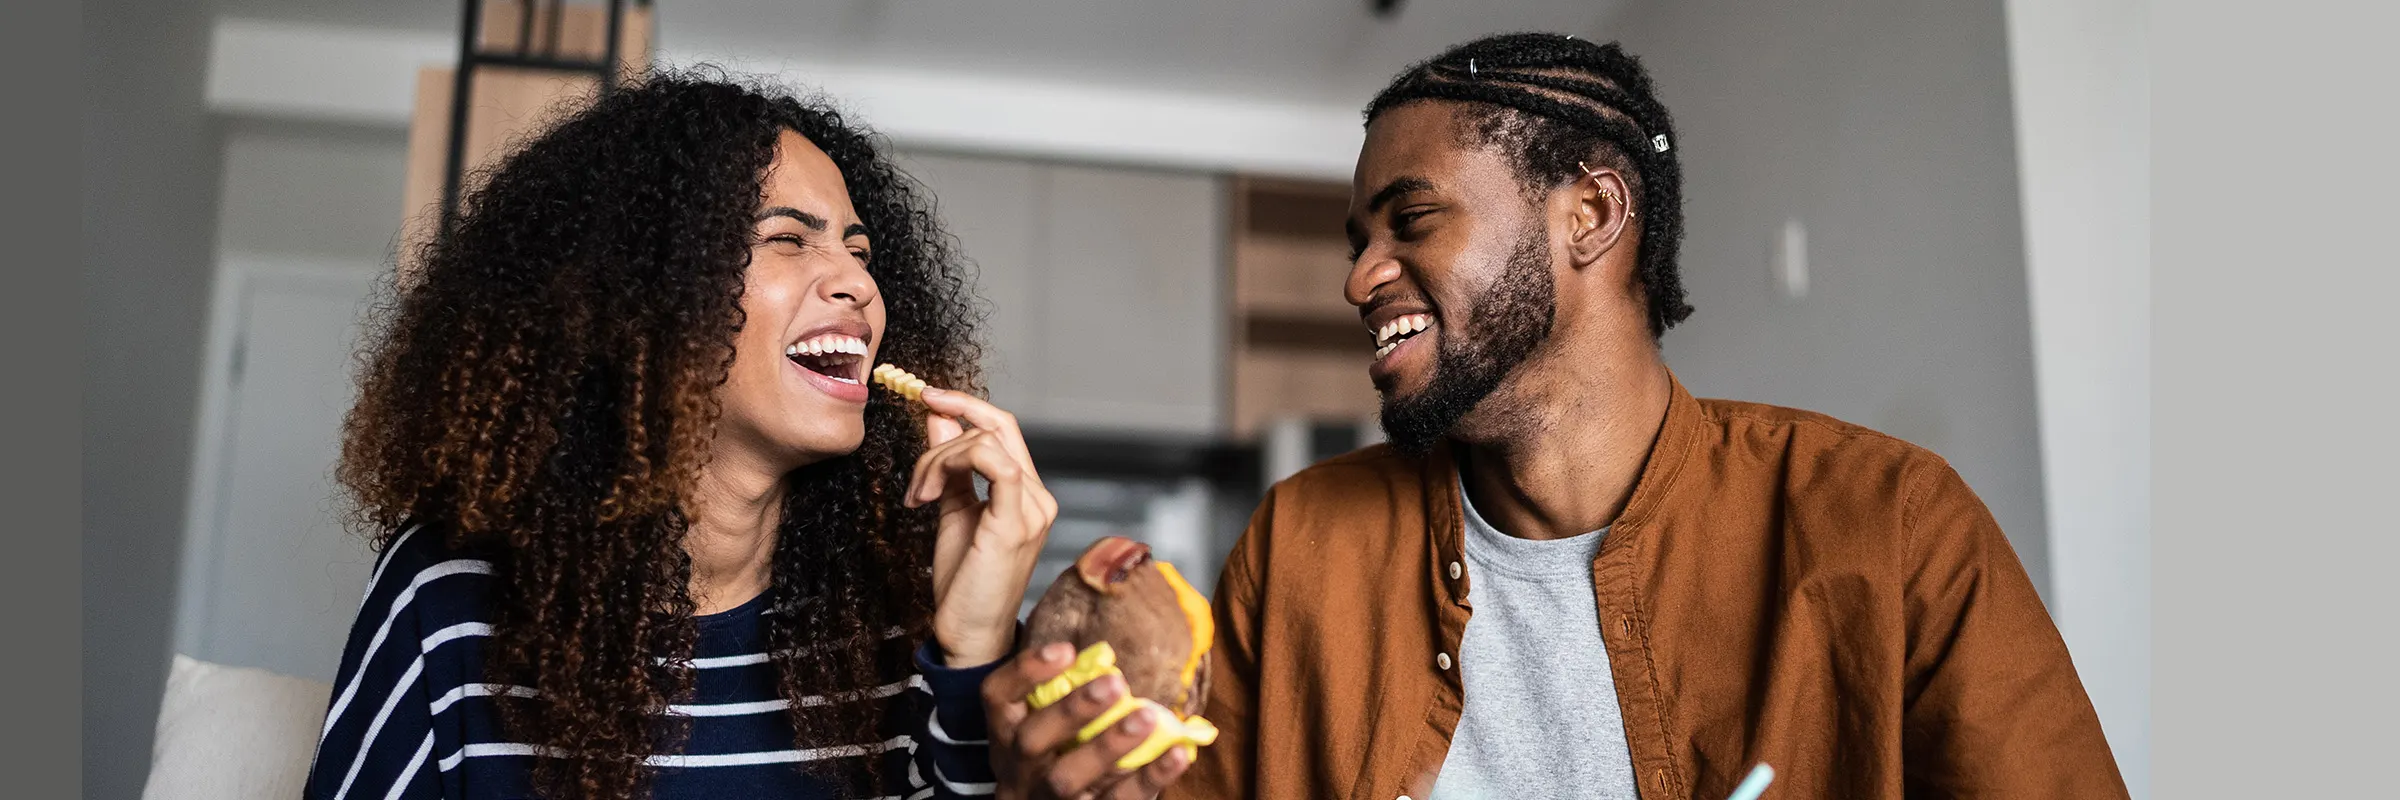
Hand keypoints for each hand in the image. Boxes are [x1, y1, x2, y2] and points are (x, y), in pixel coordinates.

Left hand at [908, 387, 1057, 666]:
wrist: (968, 635)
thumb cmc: (963, 582)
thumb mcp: (953, 509)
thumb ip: (951, 465)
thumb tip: (939, 418)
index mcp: (1027, 493)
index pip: (1004, 427)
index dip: (966, 403)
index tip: (927, 396)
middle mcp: (1039, 497)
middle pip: (995, 427)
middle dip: (943, 434)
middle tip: (915, 477)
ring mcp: (1033, 509)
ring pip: (986, 442)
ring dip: (938, 459)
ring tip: (919, 496)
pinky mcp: (1016, 524)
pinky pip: (996, 464)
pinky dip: (955, 463)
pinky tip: (930, 493)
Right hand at [985, 642, 1194, 799]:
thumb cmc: (1062, 760)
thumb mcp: (1049, 733)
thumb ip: (1066, 701)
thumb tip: (1108, 661)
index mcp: (1006, 736)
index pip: (997, 697)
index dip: (1026, 671)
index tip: (1068, 650)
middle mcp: (1017, 771)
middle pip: (1030, 741)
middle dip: (1071, 710)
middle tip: (1115, 682)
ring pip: (1065, 780)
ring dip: (1107, 746)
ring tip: (1147, 717)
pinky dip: (1148, 778)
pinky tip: (1177, 754)